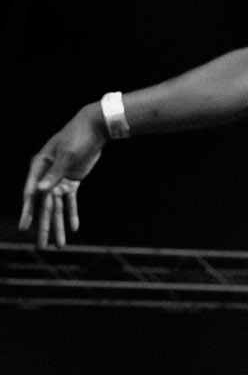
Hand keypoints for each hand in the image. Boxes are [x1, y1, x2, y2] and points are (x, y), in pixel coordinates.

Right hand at [20, 105, 105, 248]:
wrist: (95, 127)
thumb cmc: (77, 137)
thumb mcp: (67, 155)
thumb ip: (54, 173)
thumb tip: (40, 191)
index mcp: (39, 166)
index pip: (31, 193)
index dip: (28, 212)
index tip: (25, 229)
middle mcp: (45, 175)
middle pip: (44, 205)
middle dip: (44, 227)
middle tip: (42, 247)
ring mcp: (58, 179)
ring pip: (57, 207)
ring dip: (59, 225)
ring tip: (60, 246)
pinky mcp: (72, 181)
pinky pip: (70, 201)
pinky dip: (72, 214)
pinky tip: (74, 229)